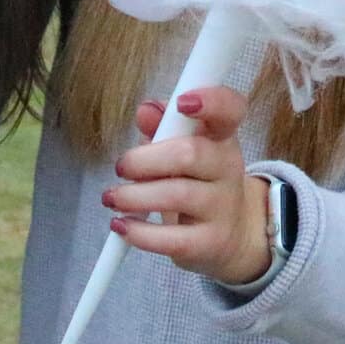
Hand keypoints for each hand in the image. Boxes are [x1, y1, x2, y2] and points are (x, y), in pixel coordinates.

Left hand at [106, 87, 270, 284]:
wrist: (232, 235)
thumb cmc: (198, 182)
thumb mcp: (182, 148)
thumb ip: (162, 126)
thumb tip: (146, 110)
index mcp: (222, 136)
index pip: (230, 110)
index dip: (212, 101)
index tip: (182, 102)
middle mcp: (228, 168)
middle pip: (190, 154)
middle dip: (144, 160)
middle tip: (121, 167)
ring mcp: (223, 207)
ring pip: (177, 195)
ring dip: (134, 196)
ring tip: (113, 198)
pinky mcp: (210, 242)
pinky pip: (172, 239)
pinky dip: (140, 232)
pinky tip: (122, 225)